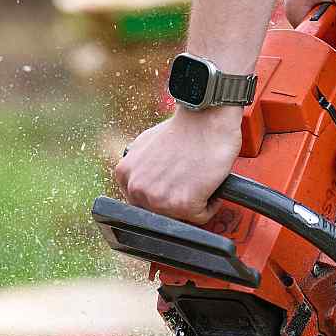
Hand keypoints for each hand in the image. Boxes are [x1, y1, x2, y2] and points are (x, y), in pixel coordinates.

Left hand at [116, 105, 242, 223]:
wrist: (205, 119)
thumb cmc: (183, 128)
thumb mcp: (144, 144)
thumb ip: (138, 167)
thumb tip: (142, 181)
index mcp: (124, 175)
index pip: (141, 202)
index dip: (162, 194)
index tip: (173, 185)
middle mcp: (137, 189)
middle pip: (160, 212)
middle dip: (177, 199)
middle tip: (189, 179)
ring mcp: (158, 199)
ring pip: (180, 217)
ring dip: (194, 202)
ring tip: (199, 179)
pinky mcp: (183, 205)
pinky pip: (201, 216)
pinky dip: (210, 203)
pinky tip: (208, 182)